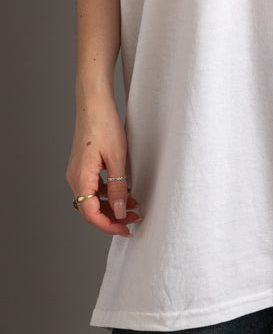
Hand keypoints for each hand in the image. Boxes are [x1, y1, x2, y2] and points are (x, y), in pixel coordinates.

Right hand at [66, 92, 141, 236]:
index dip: (109, 226)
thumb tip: (120, 212)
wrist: (94, 103)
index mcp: (80, 178)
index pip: (91, 214)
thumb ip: (118, 188)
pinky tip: (125, 190)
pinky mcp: (83, 166)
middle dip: (114, 217)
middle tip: (136, 218)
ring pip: (93, 199)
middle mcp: (75, 178)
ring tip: (135, 204)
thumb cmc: (104, 125)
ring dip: (113, 205)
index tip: (127, 230)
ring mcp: (77, 172)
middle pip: (91, 209)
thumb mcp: (117, 159)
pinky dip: (108, 193)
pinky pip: (94, 187)